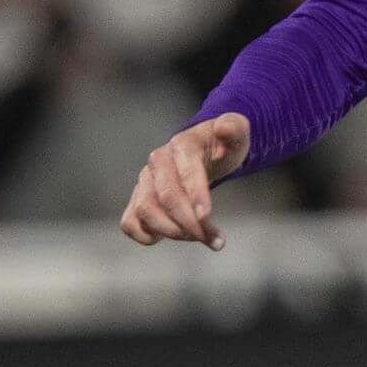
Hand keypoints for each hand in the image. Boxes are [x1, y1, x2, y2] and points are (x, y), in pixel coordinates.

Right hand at [120, 113, 250, 248]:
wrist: (206, 152)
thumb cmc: (222, 147)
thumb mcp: (237, 134)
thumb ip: (235, 128)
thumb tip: (224, 128)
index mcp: (181, 145)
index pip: (185, 172)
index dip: (196, 196)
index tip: (207, 218)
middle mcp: (158, 162)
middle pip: (165, 196)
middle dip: (189, 222)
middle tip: (213, 239)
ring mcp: (145, 181)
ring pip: (144, 210)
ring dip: (170, 231)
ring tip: (198, 238)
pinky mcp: (138, 199)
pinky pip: (130, 222)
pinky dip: (145, 235)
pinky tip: (171, 238)